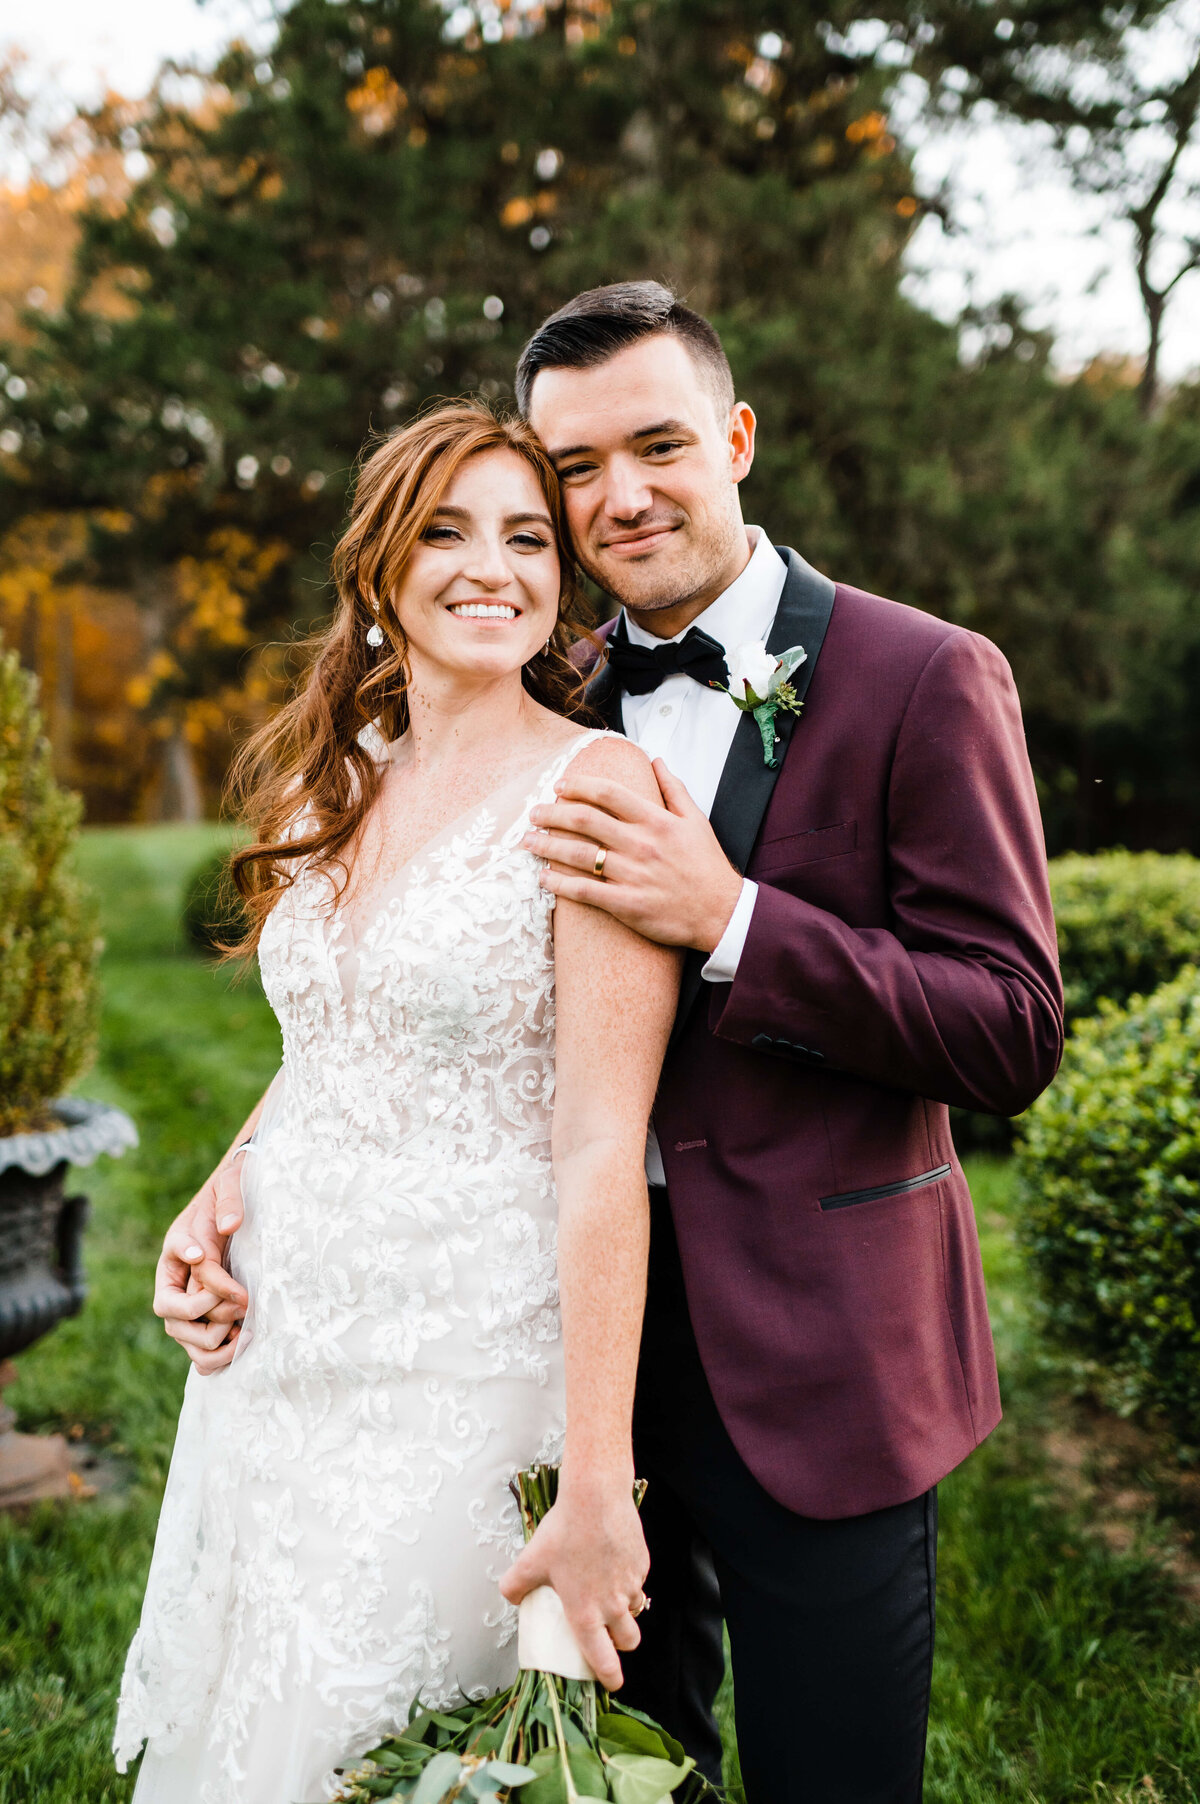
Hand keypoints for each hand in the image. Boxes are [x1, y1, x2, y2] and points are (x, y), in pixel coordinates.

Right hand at [154, 1158, 248, 1375]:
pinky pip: (200, 1351)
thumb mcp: (230, 1183)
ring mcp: (186, 1300)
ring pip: (183, 1337)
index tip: (242, 1292)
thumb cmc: (231, 1191)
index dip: (212, 1285)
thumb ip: (229, 1200)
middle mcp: (175, 1278)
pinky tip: (244, 1341)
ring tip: (245, 1330)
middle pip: (171, 1315)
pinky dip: (218, 1356)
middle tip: (243, 1304)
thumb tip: (230, 1226)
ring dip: (214, 1342)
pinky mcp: (203, 1317)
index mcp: (176, 1247)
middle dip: (209, 1315)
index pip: (186, 1273)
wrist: (237, 1202)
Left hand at [498, 1477, 648, 1690]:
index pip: (602, 1659)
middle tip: (610, 1635)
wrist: (595, 1498)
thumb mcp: (530, 1560)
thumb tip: (511, 1596)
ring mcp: (631, 1584)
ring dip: (625, 1610)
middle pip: (629, 1640)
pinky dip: (629, 1581)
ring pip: (635, 1610)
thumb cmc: (563, 1531)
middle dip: (622, 1644)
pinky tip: (613, 1562)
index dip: (609, 1677)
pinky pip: (638, 1582)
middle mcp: (612, 1605)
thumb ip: (515, 1586)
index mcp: (585, 1613)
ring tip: (609, 1593)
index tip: (612, 1683)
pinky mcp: (642, 1564)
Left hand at [525, 759, 742, 951]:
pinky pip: (584, 891)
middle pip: (584, 820)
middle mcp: (641, 844)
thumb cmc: (707, 865)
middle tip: (533, 813)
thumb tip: (655, 760)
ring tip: (527, 841)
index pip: (607, 793)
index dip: (577, 785)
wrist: (721, 912)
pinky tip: (543, 878)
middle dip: (551, 814)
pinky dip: (559, 883)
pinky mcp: (627, 904)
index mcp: (655, 820)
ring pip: (578, 854)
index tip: (558, 786)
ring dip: (547, 845)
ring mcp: (632, 875)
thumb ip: (673, 788)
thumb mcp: (696, 820)